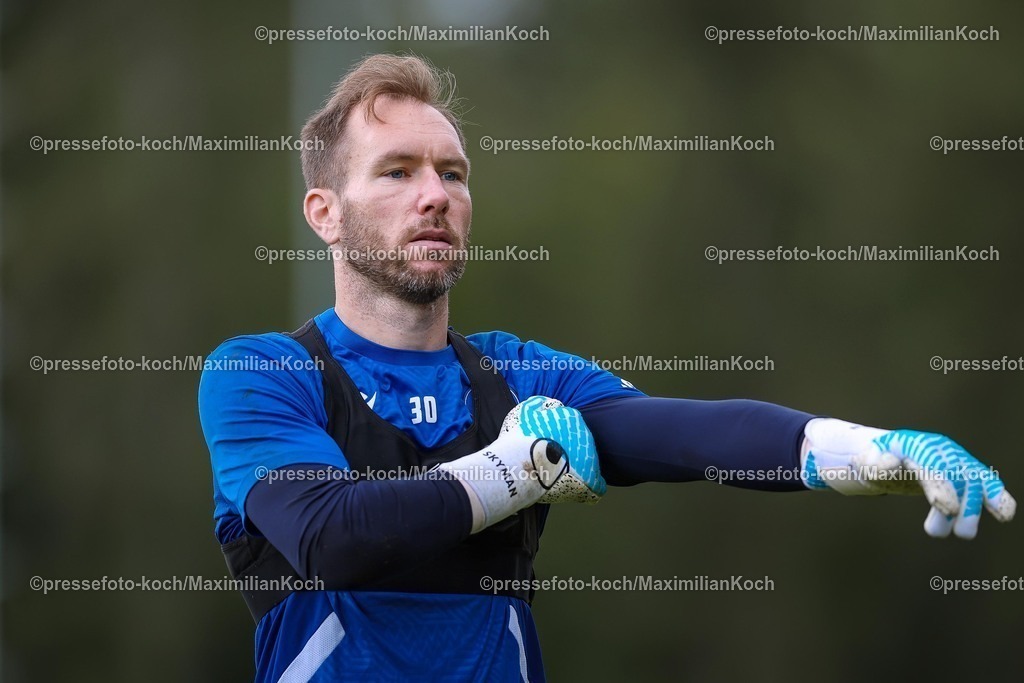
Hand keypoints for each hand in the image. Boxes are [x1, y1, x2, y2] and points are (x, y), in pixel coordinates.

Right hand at [502, 396, 605, 502]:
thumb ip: (538, 404)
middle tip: (551, 460)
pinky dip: (591, 486)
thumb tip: (546, 404)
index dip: (558, 434)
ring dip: (577, 467)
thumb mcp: (524, 412)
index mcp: (571, 417)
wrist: (519, 465)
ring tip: (561, 476)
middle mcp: (584, 434)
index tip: (547, 442)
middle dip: (569, 450)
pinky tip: (581, 489)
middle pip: (580, 442)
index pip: (570, 424)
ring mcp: (589, 457)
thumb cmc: (518, 439)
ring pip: (588, 461)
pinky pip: (597, 484)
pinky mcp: (590, 478)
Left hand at [802, 418, 1015, 538]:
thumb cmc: (875, 458)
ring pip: (975, 483)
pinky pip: (986, 484)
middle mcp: (941, 451)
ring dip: (974, 510)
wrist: (888, 455)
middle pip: (959, 476)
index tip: (947, 509)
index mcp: (916, 445)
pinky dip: (998, 498)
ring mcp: (955, 461)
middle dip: (963, 503)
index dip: (942, 487)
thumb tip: (887, 465)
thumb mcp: (866, 459)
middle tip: (950, 532)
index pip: (934, 466)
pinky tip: (1005, 516)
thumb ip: (874, 462)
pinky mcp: (965, 475)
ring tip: (963, 534)